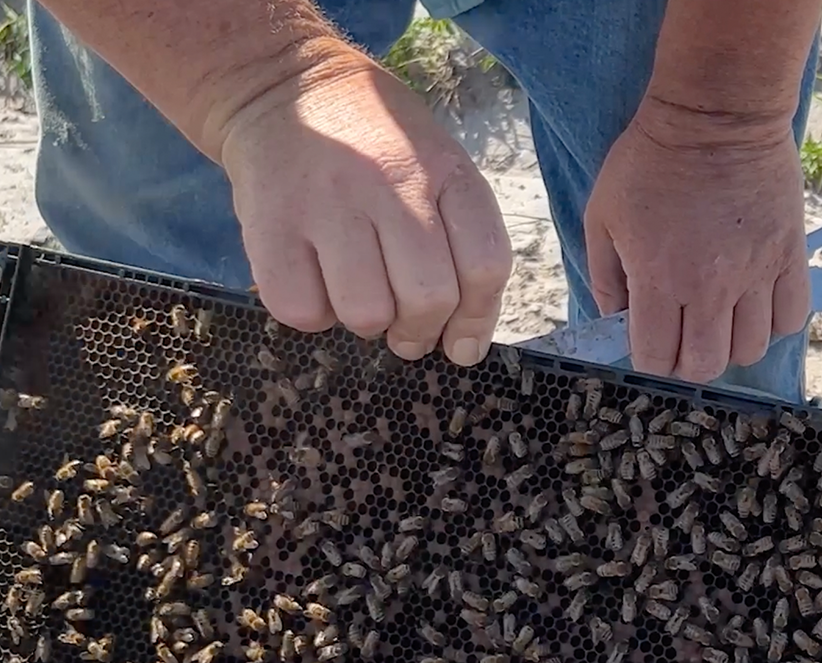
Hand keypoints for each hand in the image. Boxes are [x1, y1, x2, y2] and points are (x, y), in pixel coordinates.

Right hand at [218, 60, 511, 365]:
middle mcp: (389, 182)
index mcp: (443, 169)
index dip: (477, 319)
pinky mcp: (270, 225)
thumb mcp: (436, 169)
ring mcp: (327, 202)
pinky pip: (303, 311)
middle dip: (420, 333)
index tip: (460, 343)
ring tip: (356, 291)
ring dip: (365, 322)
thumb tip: (465, 348)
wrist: (283, 88)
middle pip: (429, 298)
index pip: (485, 265)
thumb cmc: (375, 151)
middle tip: (405, 329)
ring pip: (366, 313)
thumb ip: (463, 247)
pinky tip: (313, 279)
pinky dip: (312, 313)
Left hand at [584, 100, 809, 382]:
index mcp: (658, 280)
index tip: (649, 344)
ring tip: (719, 323)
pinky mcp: (789, 254)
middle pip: (706, 365)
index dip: (651, 361)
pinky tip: (755, 307)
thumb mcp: (602, 217)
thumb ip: (604, 278)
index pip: (657, 358)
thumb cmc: (648, 161)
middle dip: (688, 363)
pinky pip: (792, 316)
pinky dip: (773, 324)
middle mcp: (710, 286)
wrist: (716, 110)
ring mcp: (755, 272)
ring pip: (751, 349)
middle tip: (683, 338)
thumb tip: (617, 321)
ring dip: (730, 347)